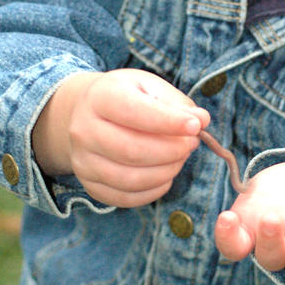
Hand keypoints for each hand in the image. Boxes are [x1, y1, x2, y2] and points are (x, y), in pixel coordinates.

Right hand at [32, 69, 209, 206]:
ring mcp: (83, 161)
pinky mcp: (89, 185)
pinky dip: (153, 191)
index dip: (169, 122)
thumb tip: (202, 120)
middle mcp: (84, 130)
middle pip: (132, 150)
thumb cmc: (126, 96)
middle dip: (172, 150)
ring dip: (166, 172)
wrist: (86, 112)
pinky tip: (166, 175)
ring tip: (180, 158)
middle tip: (192, 144)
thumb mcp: (149, 87)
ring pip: (130, 179)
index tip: (195, 126)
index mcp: (101, 97)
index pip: (135, 112)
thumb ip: (176, 103)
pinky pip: (125, 198)